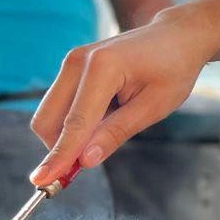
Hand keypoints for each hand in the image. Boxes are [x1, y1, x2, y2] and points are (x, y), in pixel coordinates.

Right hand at [29, 3, 219, 185]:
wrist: (177, 37)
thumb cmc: (173, 69)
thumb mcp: (154, 106)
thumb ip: (116, 133)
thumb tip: (83, 161)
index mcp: (102, 67)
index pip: (74, 124)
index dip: (59, 157)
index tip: (42, 183)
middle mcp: (78, 61)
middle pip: (48, 121)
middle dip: (60, 148)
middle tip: (87, 164)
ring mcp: (72, 62)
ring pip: (50, 115)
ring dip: (70, 134)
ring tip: (117, 121)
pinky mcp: (72, 67)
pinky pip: (61, 105)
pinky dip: (76, 121)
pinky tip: (110, 112)